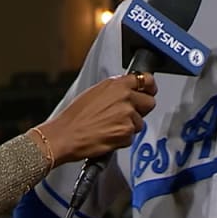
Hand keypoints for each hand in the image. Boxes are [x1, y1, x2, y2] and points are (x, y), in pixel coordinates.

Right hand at [33, 73, 156, 165]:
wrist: (66, 134)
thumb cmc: (75, 116)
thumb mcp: (94, 92)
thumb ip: (114, 90)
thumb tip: (127, 91)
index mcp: (116, 84)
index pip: (145, 79)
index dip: (149, 87)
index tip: (150, 90)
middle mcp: (125, 97)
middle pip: (150, 102)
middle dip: (142, 109)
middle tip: (130, 114)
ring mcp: (127, 115)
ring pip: (140, 122)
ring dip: (129, 126)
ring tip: (111, 126)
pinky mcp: (126, 132)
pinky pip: (132, 136)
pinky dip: (123, 138)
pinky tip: (109, 135)